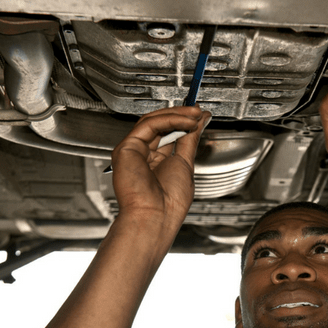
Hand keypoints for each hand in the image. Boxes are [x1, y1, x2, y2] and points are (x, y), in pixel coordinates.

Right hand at [110, 106, 211, 227]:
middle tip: (198, 111)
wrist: (155, 216)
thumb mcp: (185, 164)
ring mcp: (133, 152)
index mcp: (157, 163)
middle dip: (181, 116)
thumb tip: (200, 123)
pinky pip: (149, 125)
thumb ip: (190, 140)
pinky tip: (185, 121)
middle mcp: (143, 157)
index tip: (201, 117)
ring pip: (153, 122)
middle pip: (160, 126)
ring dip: (177, 115)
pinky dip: (169, 119)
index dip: (185, 124)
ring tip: (195, 114)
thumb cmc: (169, 202)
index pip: (169, 135)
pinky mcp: (127, 148)